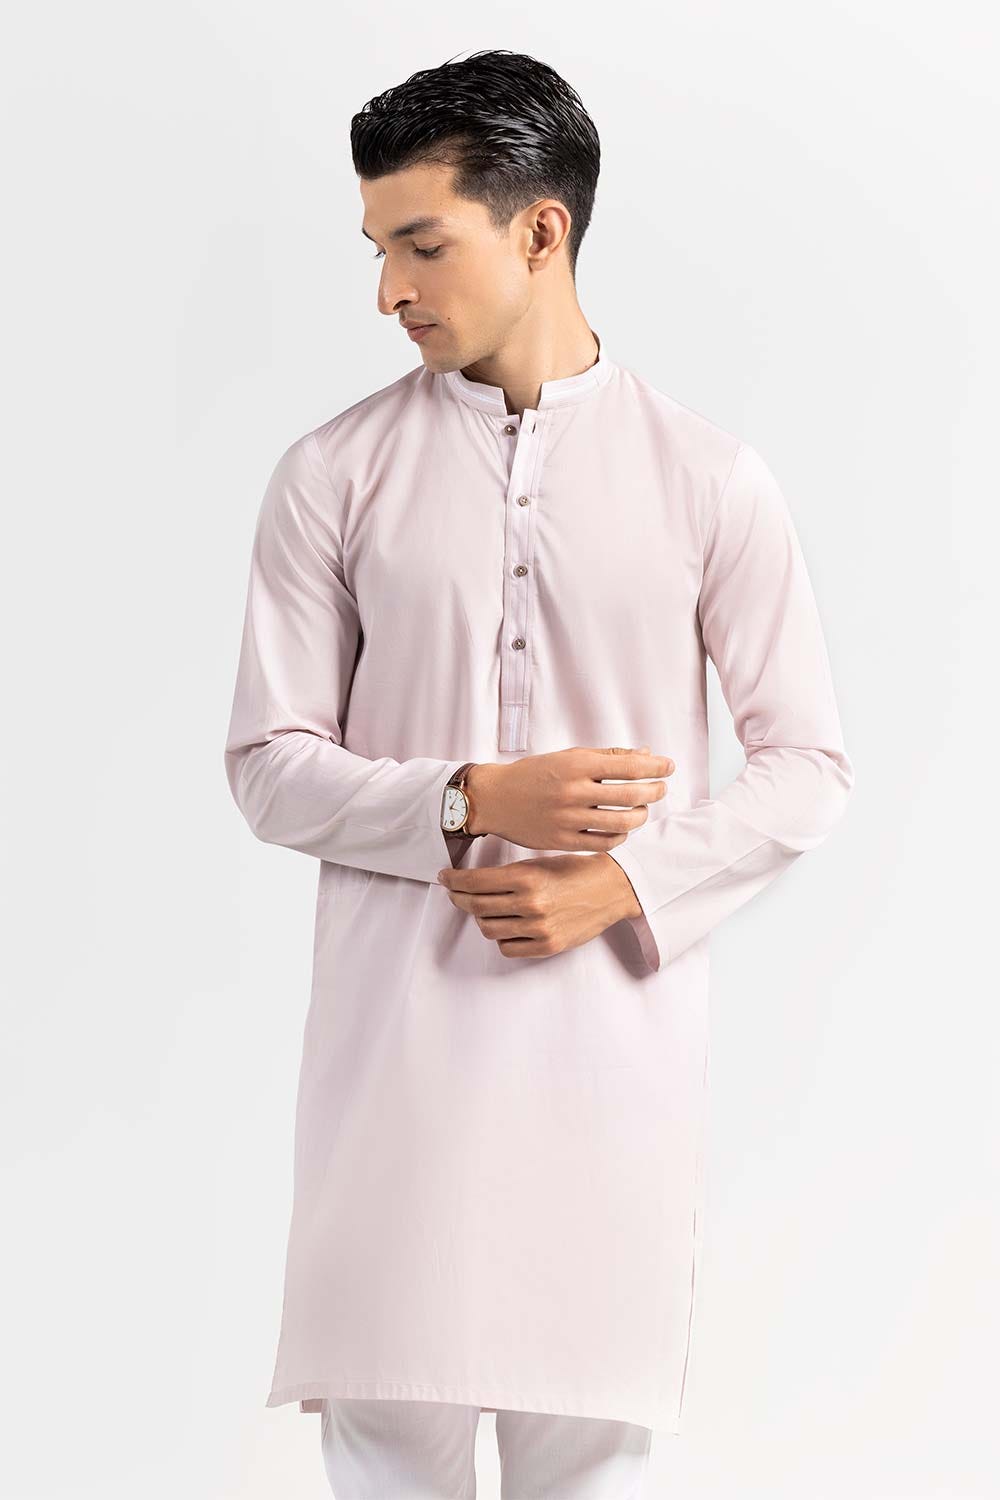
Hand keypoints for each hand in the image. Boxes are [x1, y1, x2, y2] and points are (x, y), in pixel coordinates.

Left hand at [436, 851, 641, 959]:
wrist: (613, 888)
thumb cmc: (576, 870)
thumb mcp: (540, 862)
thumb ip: (509, 874)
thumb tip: (473, 881)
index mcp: (527, 877)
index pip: (474, 882)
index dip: (453, 880)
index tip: (445, 878)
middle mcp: (530, 904)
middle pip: (476, 906)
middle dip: (459, 898)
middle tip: (455, 893)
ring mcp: (539, 928)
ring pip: (488, 928)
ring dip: (480, 918)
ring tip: (483, 909)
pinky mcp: (548, 946)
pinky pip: (508, 947)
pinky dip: (501, 937)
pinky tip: (506, 925)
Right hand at [464, 744, 673, 850]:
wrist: (495, 798)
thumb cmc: (534, 774)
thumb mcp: (569, 756)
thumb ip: (607, 756)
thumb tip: (646, 754)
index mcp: (576, 765)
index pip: (628, 766)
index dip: (656, 766)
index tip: (668, 766)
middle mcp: (573, 791)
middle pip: (631, 796)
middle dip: (654, 792)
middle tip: (661, 789)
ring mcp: (568, 819)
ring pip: (621, 823)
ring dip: (640, 816)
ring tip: (642, 810)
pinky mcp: (562, 841)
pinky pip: (603, 843)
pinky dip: (620, 837)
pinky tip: (622, 830)